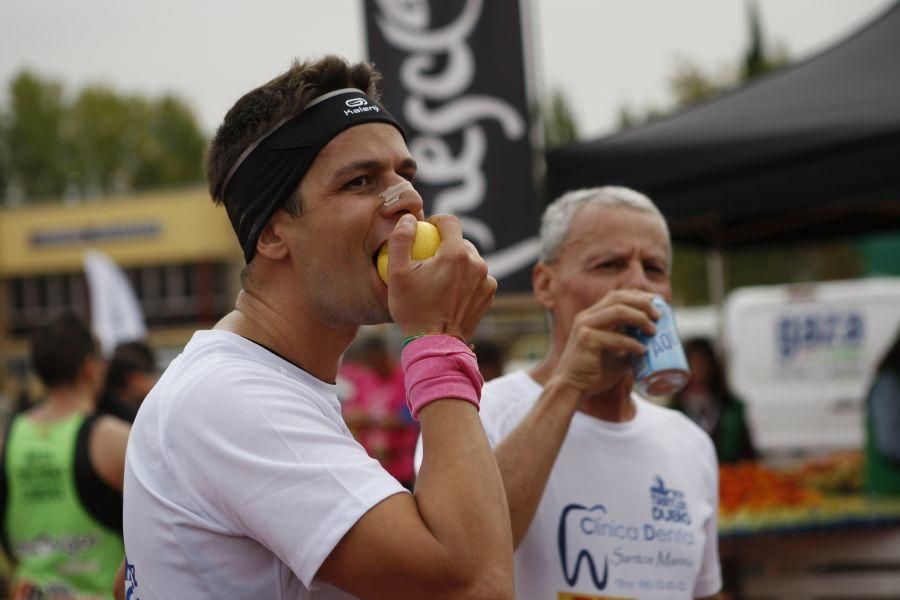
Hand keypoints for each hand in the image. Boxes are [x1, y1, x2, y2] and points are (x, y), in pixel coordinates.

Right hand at [387, 214, 496, 338]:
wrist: (435, 344)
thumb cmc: (412, 309)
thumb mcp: (396, 274)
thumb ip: (400, 240)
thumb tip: (409, 219)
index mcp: (455, 254)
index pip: (449, 221)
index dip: (436, 221)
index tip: (426, 232)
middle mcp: (476, 263)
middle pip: (460, 241)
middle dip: (445, 245)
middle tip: (429, 261)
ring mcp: (486, 279)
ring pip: (470, 259)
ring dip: (456, 263)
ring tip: (440, 278)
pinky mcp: (490, 293)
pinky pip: (477, 277)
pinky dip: (466, 280)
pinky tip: (451, 291)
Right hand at [551, 290, 659, 396]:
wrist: (572, 388)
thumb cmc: (593, 373)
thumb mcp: (616, 355)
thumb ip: (629, 346)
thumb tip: (654, 345)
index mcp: (592, 316)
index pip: (617, 295)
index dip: (639, 296)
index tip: (658, 304)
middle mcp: (587, 316)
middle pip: (619, 298)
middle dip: (643, 303)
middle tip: (659, 316)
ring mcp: (584, 327)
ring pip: (617, 311)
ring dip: (640, 318)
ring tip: (654, 330)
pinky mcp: (586, 340)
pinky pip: (614, 337)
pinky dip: (631, 343)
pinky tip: (642, 350)